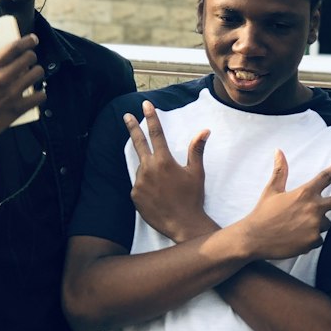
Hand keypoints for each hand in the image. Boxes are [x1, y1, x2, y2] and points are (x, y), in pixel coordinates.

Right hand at [0, 34, 43, 170]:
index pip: (13, 48)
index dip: (27, 41)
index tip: (33, 39)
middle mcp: (1, 78)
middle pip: (29, 58)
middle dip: (32, 57)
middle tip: (31, 60)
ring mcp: (11, 93)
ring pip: (37, 74)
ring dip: (37, 73)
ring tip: (34, 76)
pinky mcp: (17, 109)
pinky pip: (39, 96)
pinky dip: (40, 94)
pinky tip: (37, 94)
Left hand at [125, 101, 211, 242]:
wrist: (183, 224)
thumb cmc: (192, 197)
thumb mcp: (196, 172)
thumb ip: (196, 150)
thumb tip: (205, 131)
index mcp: (164, 161)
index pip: (156, 134)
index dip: (151, 118)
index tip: (145, 105)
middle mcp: (149, 169)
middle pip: (138, 143)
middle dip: (132, 127)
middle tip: (126, 116)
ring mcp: (139, 183)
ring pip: (142, 169)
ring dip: (150, 171)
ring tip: (164, 187)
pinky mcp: (134, 195)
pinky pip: (139, 185)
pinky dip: (146, 186)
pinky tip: (158, 196)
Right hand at [238, 152, 330, 261]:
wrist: (253, 238)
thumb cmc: (262, 213)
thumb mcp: (272, 190)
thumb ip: (280, 171)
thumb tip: (278, 151)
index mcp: (304, 193)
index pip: (326, 176)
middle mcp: (313, 208)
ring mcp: (315, 226)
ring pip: (325, 223)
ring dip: (315, 223)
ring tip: (294, 226)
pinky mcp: (313, 242)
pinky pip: (318, 238)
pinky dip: (309, 238)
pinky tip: (294, 238)